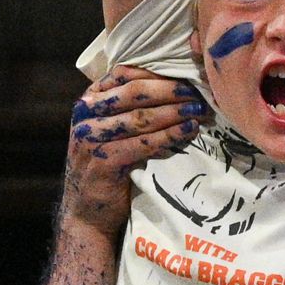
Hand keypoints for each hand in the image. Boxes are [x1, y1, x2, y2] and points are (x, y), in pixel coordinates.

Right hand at [67, 65, 202, 232]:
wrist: (86, 211)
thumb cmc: (105, 166)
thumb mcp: (109, 131)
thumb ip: (127, 109)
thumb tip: (174, 89)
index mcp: (88, 100)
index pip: (123, 74)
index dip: (156, 73)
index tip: (183, 76)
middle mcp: (85, 115)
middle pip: (134, 92)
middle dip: (170, 91)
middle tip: (196, 94)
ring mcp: (92, 138)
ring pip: (140, 118)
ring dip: (174, 112)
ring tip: (198, 111)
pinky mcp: (104, 162)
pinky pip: (143, 144)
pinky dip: (169, 136)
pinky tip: (187, 131)